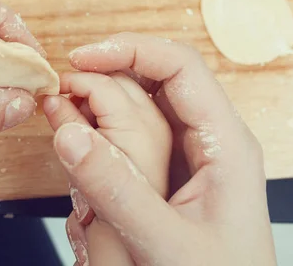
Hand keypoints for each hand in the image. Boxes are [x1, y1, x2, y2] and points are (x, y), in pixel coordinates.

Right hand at [44, 33, 276, 265]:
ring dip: (105, 95)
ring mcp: (193, 151)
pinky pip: (139, 130)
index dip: (129, 50)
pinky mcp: (175, 169)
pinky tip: (84, 133)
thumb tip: (69, 133)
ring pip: (147, 101)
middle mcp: (211, 137)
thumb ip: (117, 191)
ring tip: (67, 105)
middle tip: (66, 83)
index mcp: (225, 142)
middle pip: (160, 75)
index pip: (180, 66)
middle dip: (110, 69)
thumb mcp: (166, 242)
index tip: (82, 58)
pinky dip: (106, 124)